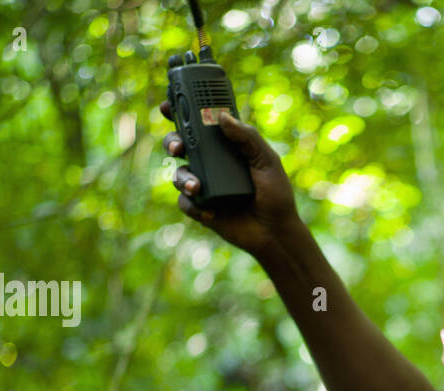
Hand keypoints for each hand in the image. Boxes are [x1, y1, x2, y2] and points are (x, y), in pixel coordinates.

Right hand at [160, 100, 298, 254]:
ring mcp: (204, 186)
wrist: (275, 232)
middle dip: (172, 142)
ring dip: (182, 178)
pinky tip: (209, 211)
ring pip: (179, 174)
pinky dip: (192, 205)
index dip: (180, 113)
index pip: (200, 125)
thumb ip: (247, 138)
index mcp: (225, 147)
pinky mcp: (201, 208)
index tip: (167, 106)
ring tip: (196, 187)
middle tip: (178, 147)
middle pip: (180, 145)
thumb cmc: (276, 194)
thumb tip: (222, 116)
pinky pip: (185, 203)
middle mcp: (211, 164)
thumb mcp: (267, 161)